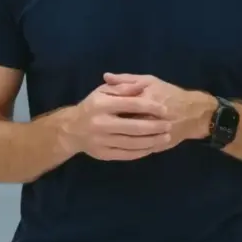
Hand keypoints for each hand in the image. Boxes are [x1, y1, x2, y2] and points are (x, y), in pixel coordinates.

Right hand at [59, 81, 174, 160]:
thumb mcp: (103, 91)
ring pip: (132, 143)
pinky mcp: (103, 154)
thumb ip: (122, 88)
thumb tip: (141, 87)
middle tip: (169, 125)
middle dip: (155, 127)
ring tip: (165, 137)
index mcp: (101, 104)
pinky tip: (151, 148)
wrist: (72, 130)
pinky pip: (126, 154)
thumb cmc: (92, 106)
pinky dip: (141, 152)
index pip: (131, 104)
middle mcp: (100, 123)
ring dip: (151, 141)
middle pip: (134, 127)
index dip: (150, 107)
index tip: (164, 109)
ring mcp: (101, 141)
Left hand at [101, 73, 216, 143]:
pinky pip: (140, 149)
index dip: (108, 109)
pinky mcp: (159, 146)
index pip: (120, 107)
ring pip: (131, 139)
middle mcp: (150, 118)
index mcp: (146, 100)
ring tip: (110, 134)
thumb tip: (105, 77)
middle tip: (101, 124)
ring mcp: (155, 134)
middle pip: (123, 125)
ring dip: (119, 138)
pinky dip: (130, 148)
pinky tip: (120, 144)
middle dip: (111, 126)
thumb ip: (126, 80)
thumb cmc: (169, 93)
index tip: (100, 110)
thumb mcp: (149, 81)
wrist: (194, 113)